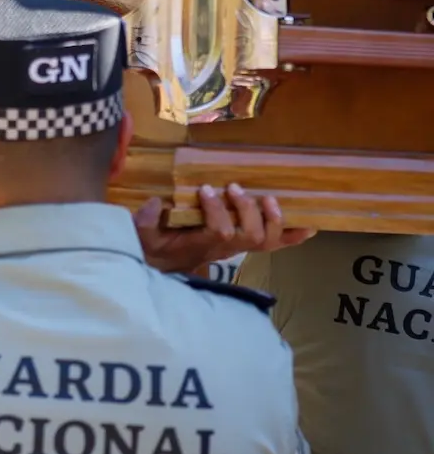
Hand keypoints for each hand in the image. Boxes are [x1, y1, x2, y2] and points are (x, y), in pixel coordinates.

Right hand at [135, 183, 316, 273]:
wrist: (164, 265)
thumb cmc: (156, 248)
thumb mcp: (143, 237)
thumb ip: (144, 222)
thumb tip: (154, 203)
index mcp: (202, 245)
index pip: (220, 231)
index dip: (217, 210)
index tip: (204, 189)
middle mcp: (225, 248)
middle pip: (252, 235)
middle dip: (248, 210)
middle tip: (233, 188)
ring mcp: (237, 247)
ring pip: (267, 239)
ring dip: (272, 218)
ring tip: (268, 198)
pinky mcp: (244, 244)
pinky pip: (274, 244)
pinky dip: (293, 236)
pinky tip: (309, 227)